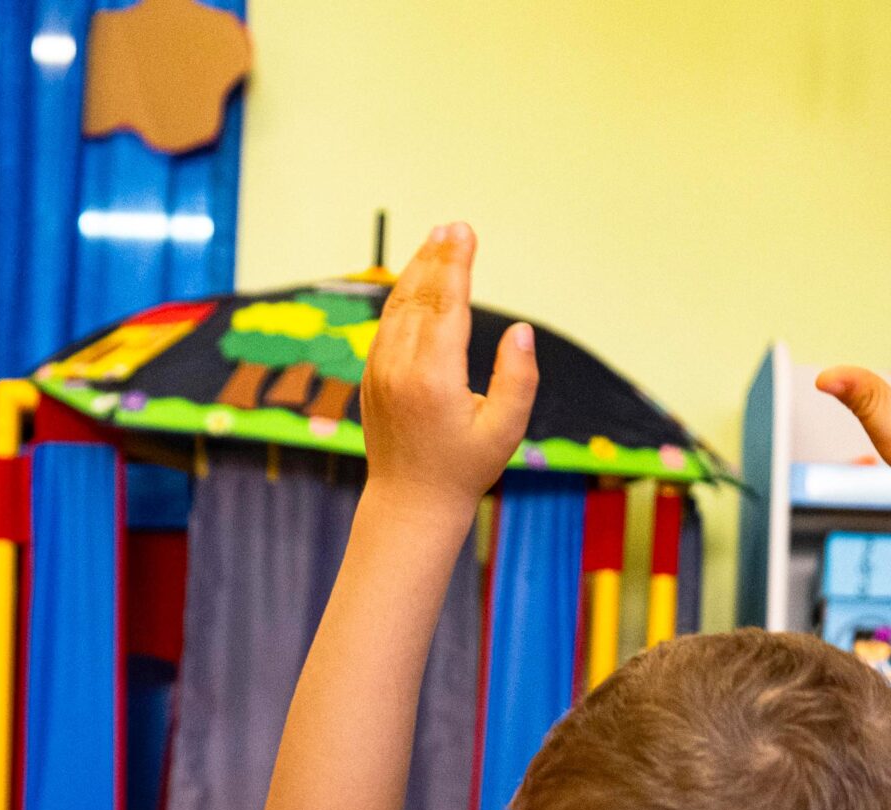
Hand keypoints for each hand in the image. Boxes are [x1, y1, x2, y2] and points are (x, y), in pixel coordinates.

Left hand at [361, 222, 539, 511]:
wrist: (409, 502)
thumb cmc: (464, 468)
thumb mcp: (506, 431)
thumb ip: (519, 380)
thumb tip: (519, 330)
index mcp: (435, 377)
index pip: (446, 305)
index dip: (457, 265)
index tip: (465, 232)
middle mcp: (400, 367)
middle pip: (420, 295)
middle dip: (438, 257)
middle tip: (455, 225)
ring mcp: (380, 369)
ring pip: (398, 305)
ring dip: (418, 269)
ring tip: (437, 239)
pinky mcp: (371, 375)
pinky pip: (387, 322)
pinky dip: (402, 294)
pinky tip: (417, 279)